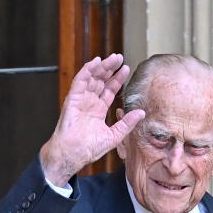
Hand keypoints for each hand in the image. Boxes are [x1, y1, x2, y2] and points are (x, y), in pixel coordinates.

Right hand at [39, 53, 145, 185]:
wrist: (73, 154)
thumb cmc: (89, 149)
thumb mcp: (114, 136)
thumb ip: (127, 123)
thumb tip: (141, 113)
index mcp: (98, 110)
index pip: (109, 90)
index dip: (117, 79)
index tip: (126, 69)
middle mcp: (89, 103)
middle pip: (101, 81)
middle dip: (110, 69)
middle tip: (120, 58)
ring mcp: (80, 100)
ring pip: (92, 78)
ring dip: (101, 67)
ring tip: (112, 58)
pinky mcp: (72, 99)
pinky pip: (79, 81)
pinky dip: (87, 71)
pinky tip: (95, 62)